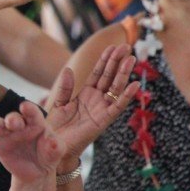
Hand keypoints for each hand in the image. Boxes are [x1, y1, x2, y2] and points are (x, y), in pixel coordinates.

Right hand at [0, 101, 64, 183]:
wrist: (37, 172)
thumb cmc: (48, 155)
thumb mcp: (57, 151)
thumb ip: (56, 146)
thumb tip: (52, 142)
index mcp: (35, 122)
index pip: (32, 113)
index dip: (28, 109)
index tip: (25, 107)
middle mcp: (19, 125)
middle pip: (13, 117)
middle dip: (12, 119)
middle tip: (13, 123)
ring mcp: (7, 134)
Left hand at [47, 44, 138, 163]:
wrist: (54, 144)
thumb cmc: (57, 126)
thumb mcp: (59, 102)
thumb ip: (65, 87)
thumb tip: (68, 69)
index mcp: (86, 93)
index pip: (98, 73)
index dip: (105, 60)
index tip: (112, 46)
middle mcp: (97, 99)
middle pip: (109, 77)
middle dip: (117, 62)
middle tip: (125, 46)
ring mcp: (102, 109)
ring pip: (115, 88)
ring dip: (123, 73)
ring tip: (131, 58)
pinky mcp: (104, 120)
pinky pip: (117, 106)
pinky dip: (126, 96)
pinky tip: (135, 84)